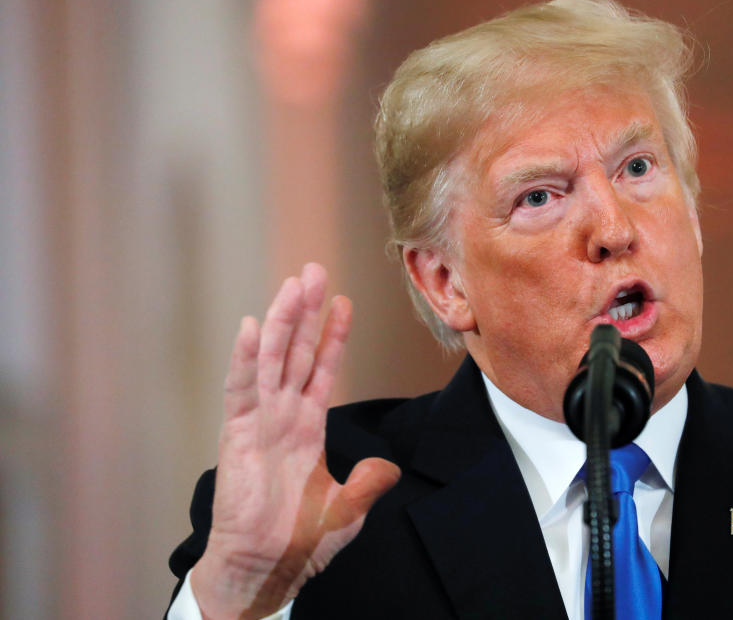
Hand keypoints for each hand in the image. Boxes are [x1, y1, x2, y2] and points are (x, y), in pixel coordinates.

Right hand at [191, 263, 400, 618]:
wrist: (267, 566)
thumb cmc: (300, 540)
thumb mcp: (348, 508)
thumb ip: (367, 483)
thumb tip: (389, 467)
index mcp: (306, 425)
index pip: (321, 368)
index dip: (332, 335)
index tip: (343, 302)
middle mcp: (282, 414)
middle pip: (296, 350)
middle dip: (306, 311)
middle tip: (314, 271)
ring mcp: (260, 419)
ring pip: (272, 357)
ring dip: (282, 319)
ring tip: (295, 283)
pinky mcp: (238, 433)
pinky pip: (242, 387)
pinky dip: (246, 357)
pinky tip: (251, 325)